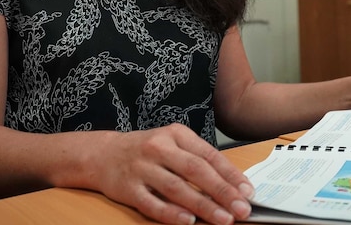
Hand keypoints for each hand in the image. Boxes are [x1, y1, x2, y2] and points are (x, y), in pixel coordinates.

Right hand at [95, 123, 253, 224]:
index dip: (230, 174)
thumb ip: (198, 160)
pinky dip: (171, 213)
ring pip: (176, 188)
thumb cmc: (147, 150)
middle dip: (222, 191)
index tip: (247, 191)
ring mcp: (142, 168)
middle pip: (195, 170)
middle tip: (241, 209)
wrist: (103, 154)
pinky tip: (188, 221)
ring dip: (202, 205)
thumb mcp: (173, 144)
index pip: (208, 155)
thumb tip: (231, 185)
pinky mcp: (128, 188)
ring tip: (223, 219)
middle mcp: (159, 148)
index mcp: (176, 134)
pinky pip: (152, 203)